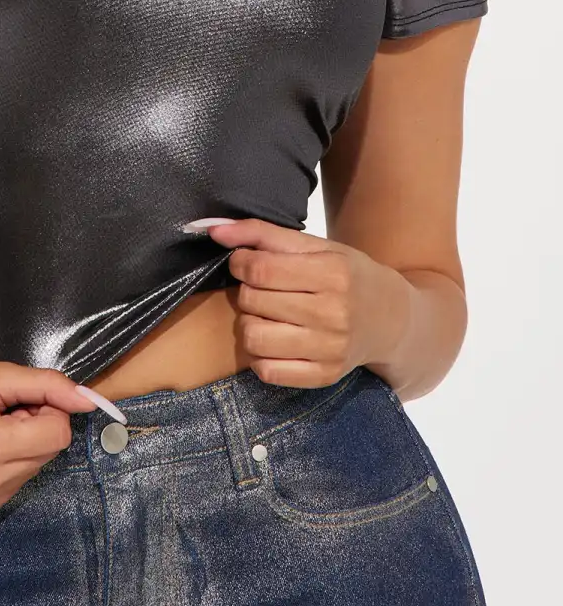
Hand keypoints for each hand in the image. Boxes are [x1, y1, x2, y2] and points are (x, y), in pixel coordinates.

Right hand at [0, 353, 115, 522]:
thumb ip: (46, 385)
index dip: (47, 411)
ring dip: (20, 449)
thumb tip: (89, 400)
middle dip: (34, 429)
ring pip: (32, 472)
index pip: (58, 435)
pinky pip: (12, 488)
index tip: (20, 401)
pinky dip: (4, 468)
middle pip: (47, 454)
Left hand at [184, 216, 410, 387]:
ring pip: (253, 337)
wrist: (392, 320)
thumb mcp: (316, 246)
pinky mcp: (324, 376)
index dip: (239, 262)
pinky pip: (267, 371)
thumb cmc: (348, 275)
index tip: (244, 262)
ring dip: (249, 322)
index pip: (259, 269)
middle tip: (262, 288)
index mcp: (332, 274)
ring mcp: (329, 349)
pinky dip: (260, 355)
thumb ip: (262, 233)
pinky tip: (274, 340)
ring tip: (265, 314)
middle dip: (247, 290)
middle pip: (252, 301)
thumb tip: (213, 229)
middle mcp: (333, 314)